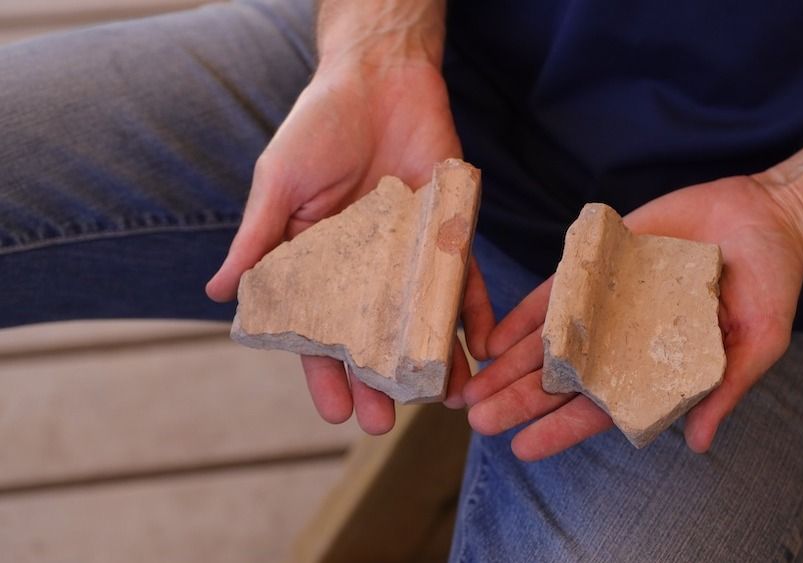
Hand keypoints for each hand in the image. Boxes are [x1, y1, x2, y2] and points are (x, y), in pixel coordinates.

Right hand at [205, 61, 493, 433]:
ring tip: (442, 400)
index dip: (324, 371)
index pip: (318, 328)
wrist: (379, 76)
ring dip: (431, 360)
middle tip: (383, 423)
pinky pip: (465, 279)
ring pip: (421, 319)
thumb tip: (217, 294)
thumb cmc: (319, 125)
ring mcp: (409, 253)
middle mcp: (366, 266)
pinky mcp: (448, 232)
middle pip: (373, 336)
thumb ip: (257, 238)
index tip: (332, 411)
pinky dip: (475, 312)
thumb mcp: (279, 183)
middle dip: (378, 380)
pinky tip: (482, 347)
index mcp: (318, 260)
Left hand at [463, 175, 802, 459]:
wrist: (765, 217)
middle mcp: (622, 342)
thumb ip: (725, 387)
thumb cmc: (771, 286)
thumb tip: (698, 444)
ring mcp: (606, 303)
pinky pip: (553, 292)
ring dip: (508, 365)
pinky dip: (523, 315)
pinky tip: (493, 336)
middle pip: (561, 380)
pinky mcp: (597, 264)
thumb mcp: (761, 341)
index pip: (602, 410)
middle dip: (518, 400)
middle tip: (477, 420)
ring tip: (470, 386)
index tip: (521, 449)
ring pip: (547, 341)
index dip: (561, 430)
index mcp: (655, 370)